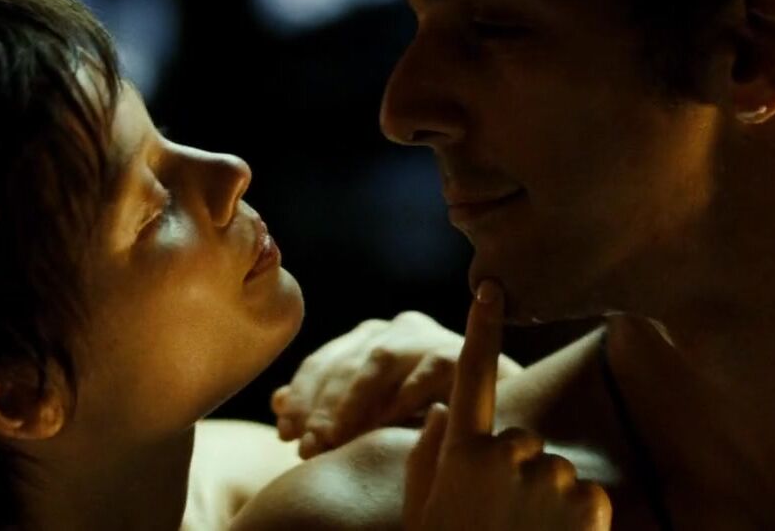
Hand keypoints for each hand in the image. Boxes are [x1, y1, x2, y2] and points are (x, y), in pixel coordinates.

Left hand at [272, 310, 522, 457]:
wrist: (497, 427)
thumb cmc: (426, 426)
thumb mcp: (372, 421)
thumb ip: (327, 409)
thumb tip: (278, 402)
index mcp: (371, 341)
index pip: (325, 363)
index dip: (301, 396)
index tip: (284, 432)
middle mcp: (398, 329)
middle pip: (347, 361)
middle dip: (321, 405)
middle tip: (306, 445)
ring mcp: (430, 337)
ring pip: (379, 359)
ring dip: (352, 402)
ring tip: (334, 439)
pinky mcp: (461, 352)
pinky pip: (426, 370)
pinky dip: (402, 397)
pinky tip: (383, 426)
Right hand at [404, 280, 610, 530]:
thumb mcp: (423, 516)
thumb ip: (428, 458)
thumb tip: (442, 410)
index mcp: (462, 452)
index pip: (472, 378)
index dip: (481, 330)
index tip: (491, 288)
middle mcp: (506, 453)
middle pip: (525, 441)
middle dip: (519, 473)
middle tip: (502, 524)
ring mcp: (549, 475)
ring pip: (557, 471)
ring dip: (549, 502)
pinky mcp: (590, 502)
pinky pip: (589, 497)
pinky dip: (580, 524)